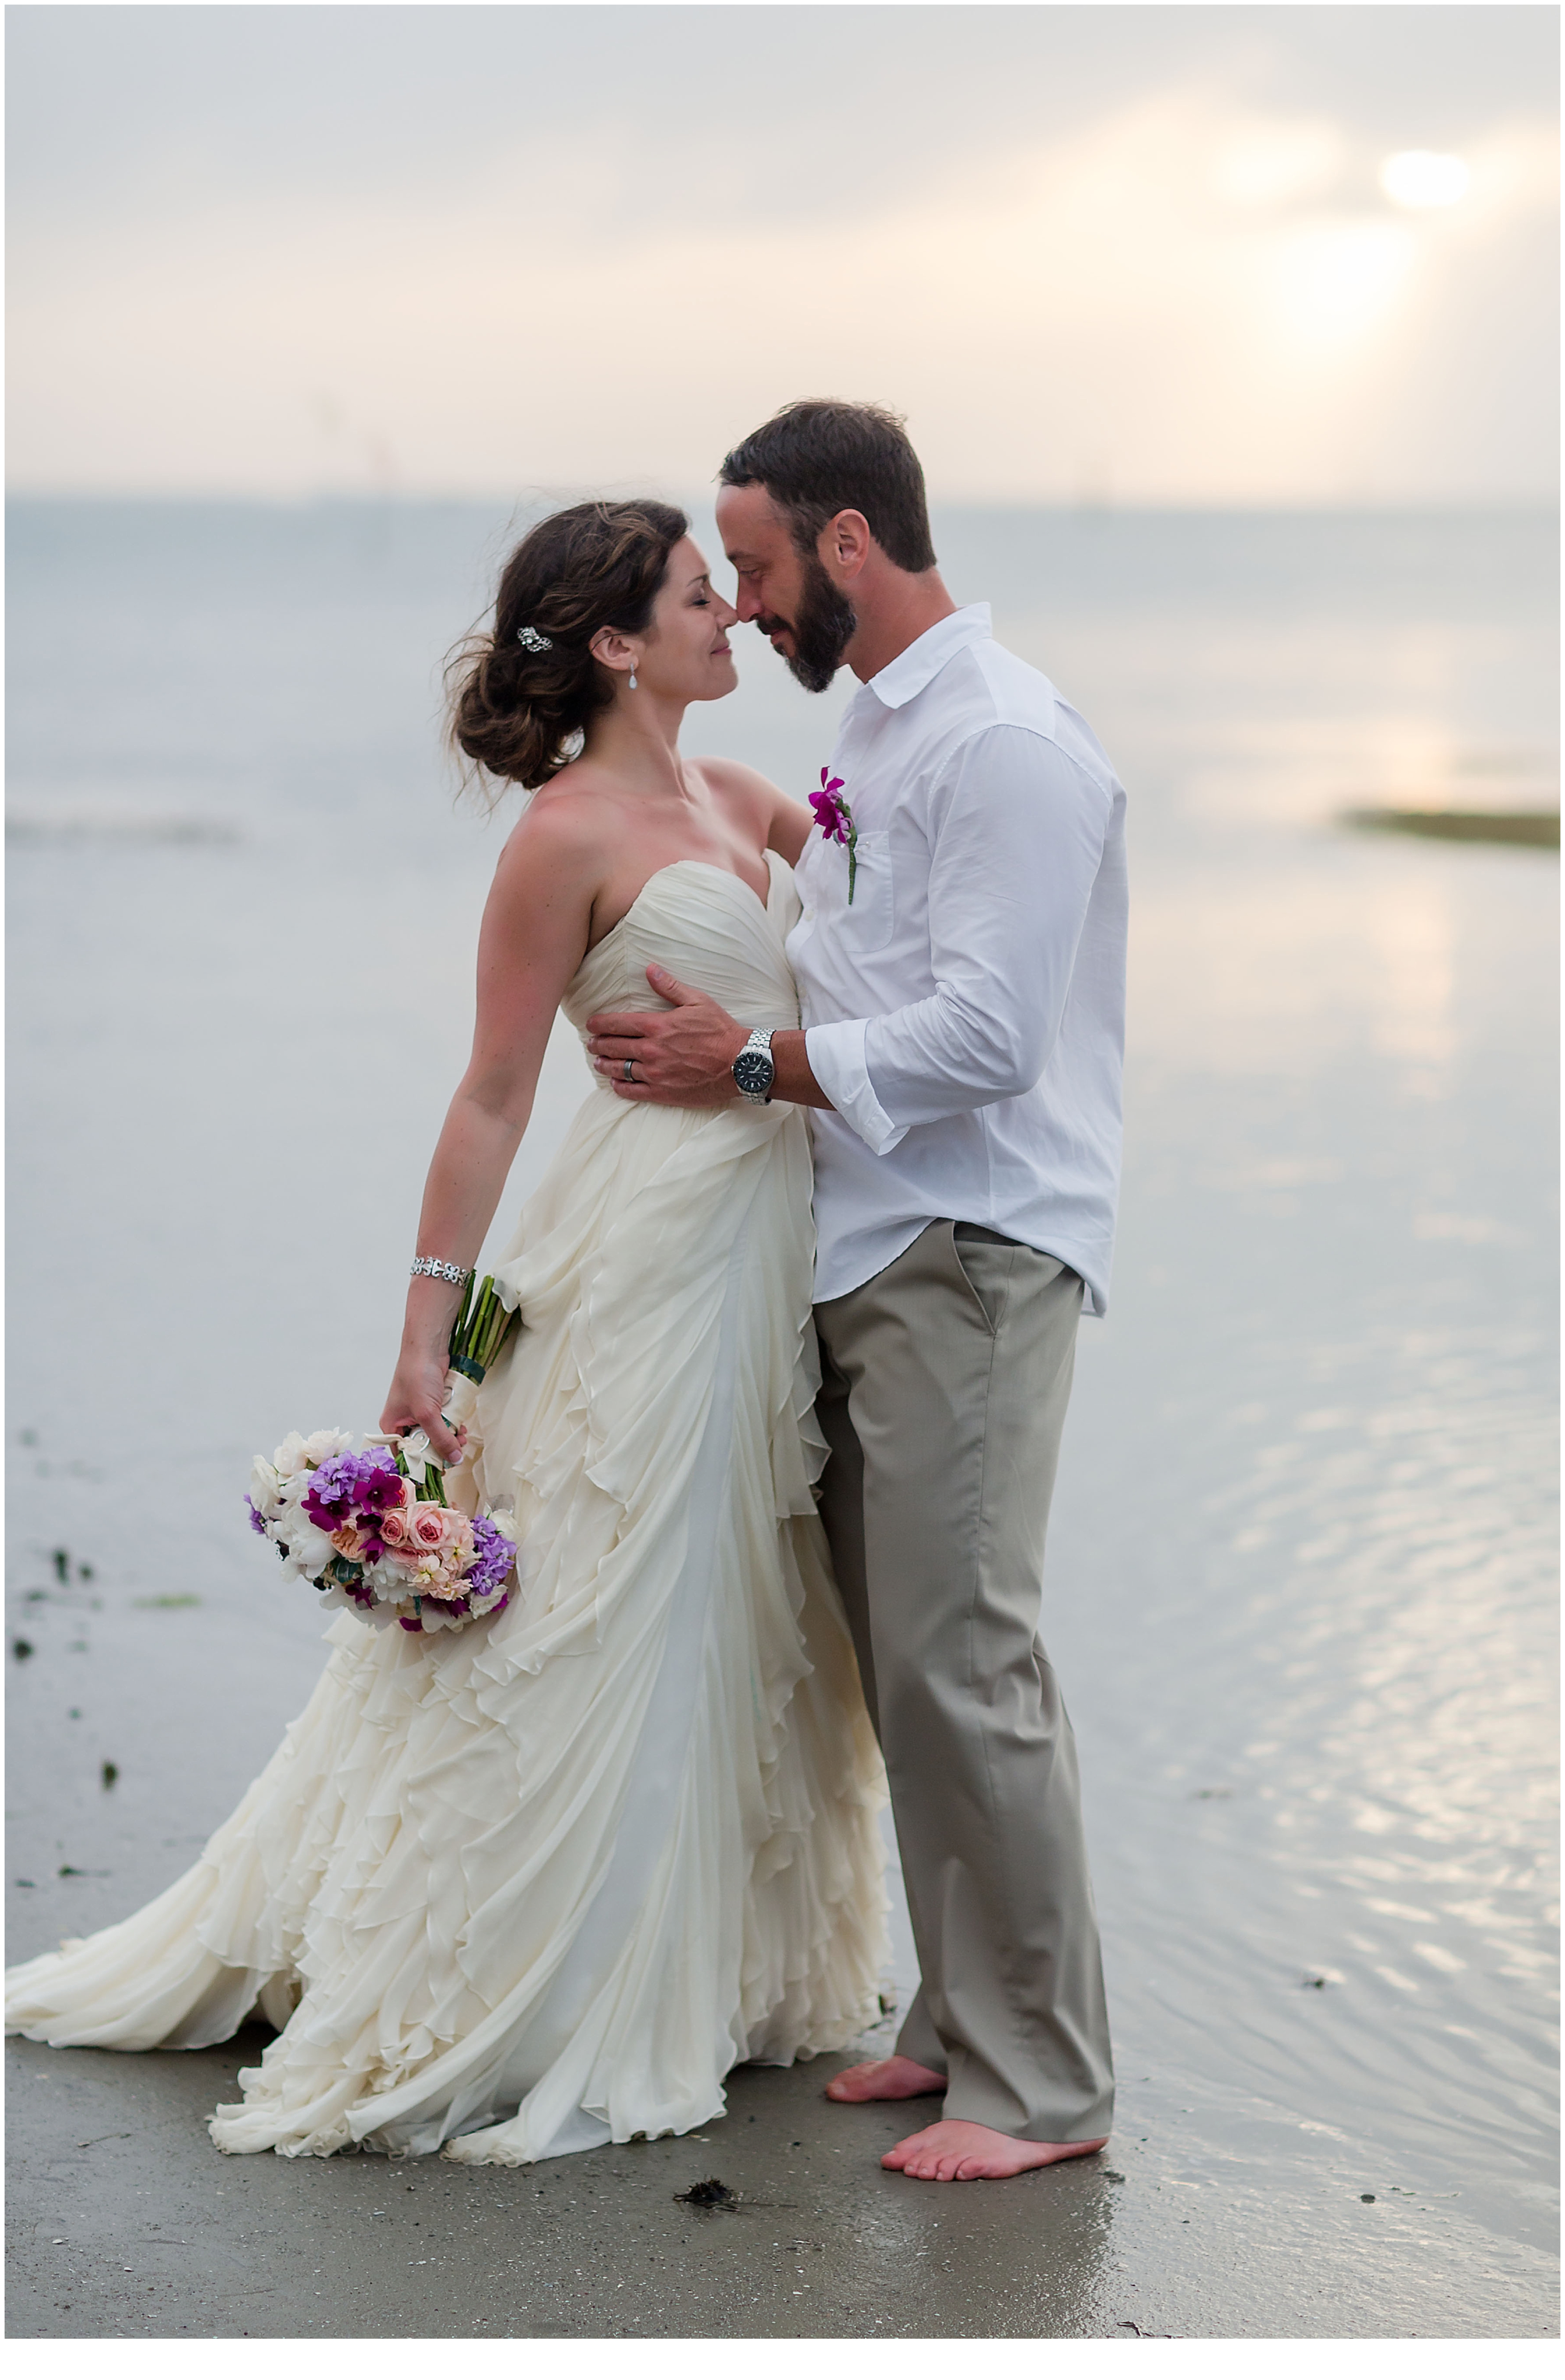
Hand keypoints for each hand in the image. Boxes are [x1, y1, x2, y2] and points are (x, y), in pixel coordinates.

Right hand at [380, 1347, 466, 1464]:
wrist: (427, 1347)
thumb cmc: (416, 1377)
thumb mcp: (427, 1414)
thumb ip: (441, 1438)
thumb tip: (454, 1459)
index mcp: (392, 1426)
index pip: (405, 1454)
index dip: (422, 1464)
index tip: (439, 1471)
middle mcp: (404, 1421)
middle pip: (423, 1445)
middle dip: (441, 1449)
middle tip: (456, 1451)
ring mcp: (419, 1412)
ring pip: (436, 1433)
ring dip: (450, 1437)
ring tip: (461, 1437)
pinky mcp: (433, 1403)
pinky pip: (443, 1421)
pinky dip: (452, 1424)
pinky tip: (461, 1425)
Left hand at [586, 965, 747, 1105]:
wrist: (740, 1064)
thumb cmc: (720, 1031)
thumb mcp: (697, 1001)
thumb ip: (670, 987)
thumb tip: (650, 969)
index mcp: (657, 1026)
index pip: (617, 1024)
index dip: (600, 1024)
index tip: (591, 1024)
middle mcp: (651, 1050)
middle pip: (613, 1047)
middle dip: (598, 1044)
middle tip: (591, 1044)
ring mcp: (655, 1073)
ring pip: (619, 1070)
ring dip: (605, 1065)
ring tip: (598, 1063)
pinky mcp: (663, 1092)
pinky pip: (633, 1091)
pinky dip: (620, 1087)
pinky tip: (614, 1084)